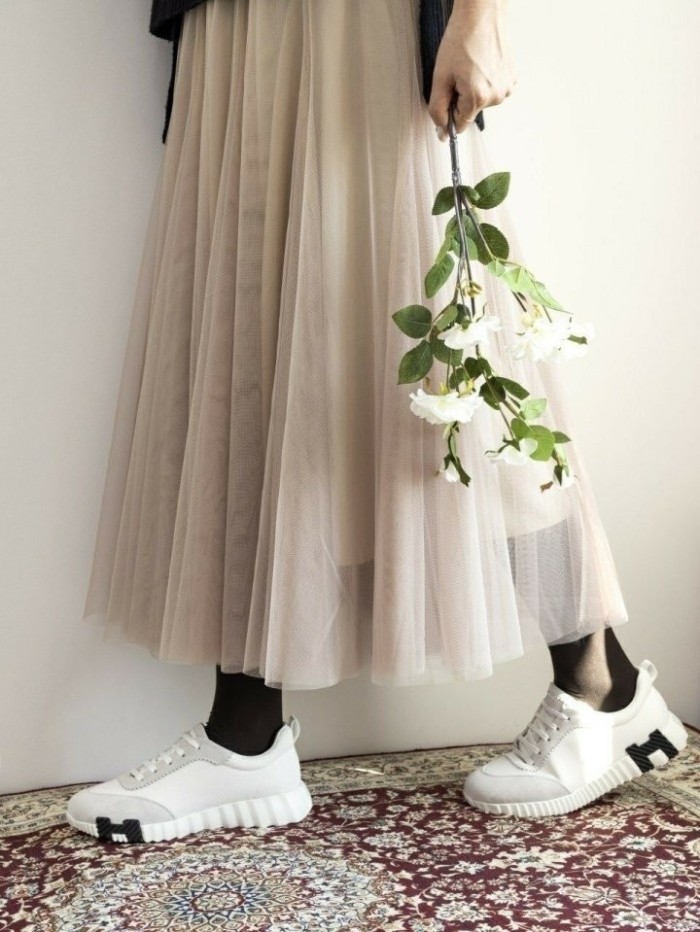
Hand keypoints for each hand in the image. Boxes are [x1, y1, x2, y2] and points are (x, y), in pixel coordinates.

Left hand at [428, 0, 517, 139]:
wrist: (481, 14)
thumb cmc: (461, 38)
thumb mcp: (440, 77)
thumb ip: (438, 108)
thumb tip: (441, 129)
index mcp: (478, 97)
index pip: (459, 125)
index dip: (449, 114)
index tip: (447, 97)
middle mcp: (496, 96)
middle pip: (471, 112)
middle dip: (461, 98)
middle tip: (458, 73)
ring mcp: (506, 87)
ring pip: (482, 101)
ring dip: (473, 89)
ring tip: (471, 66)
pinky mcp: (512, 78)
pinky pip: (493, 90)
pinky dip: (485, 81)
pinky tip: (482, 64)